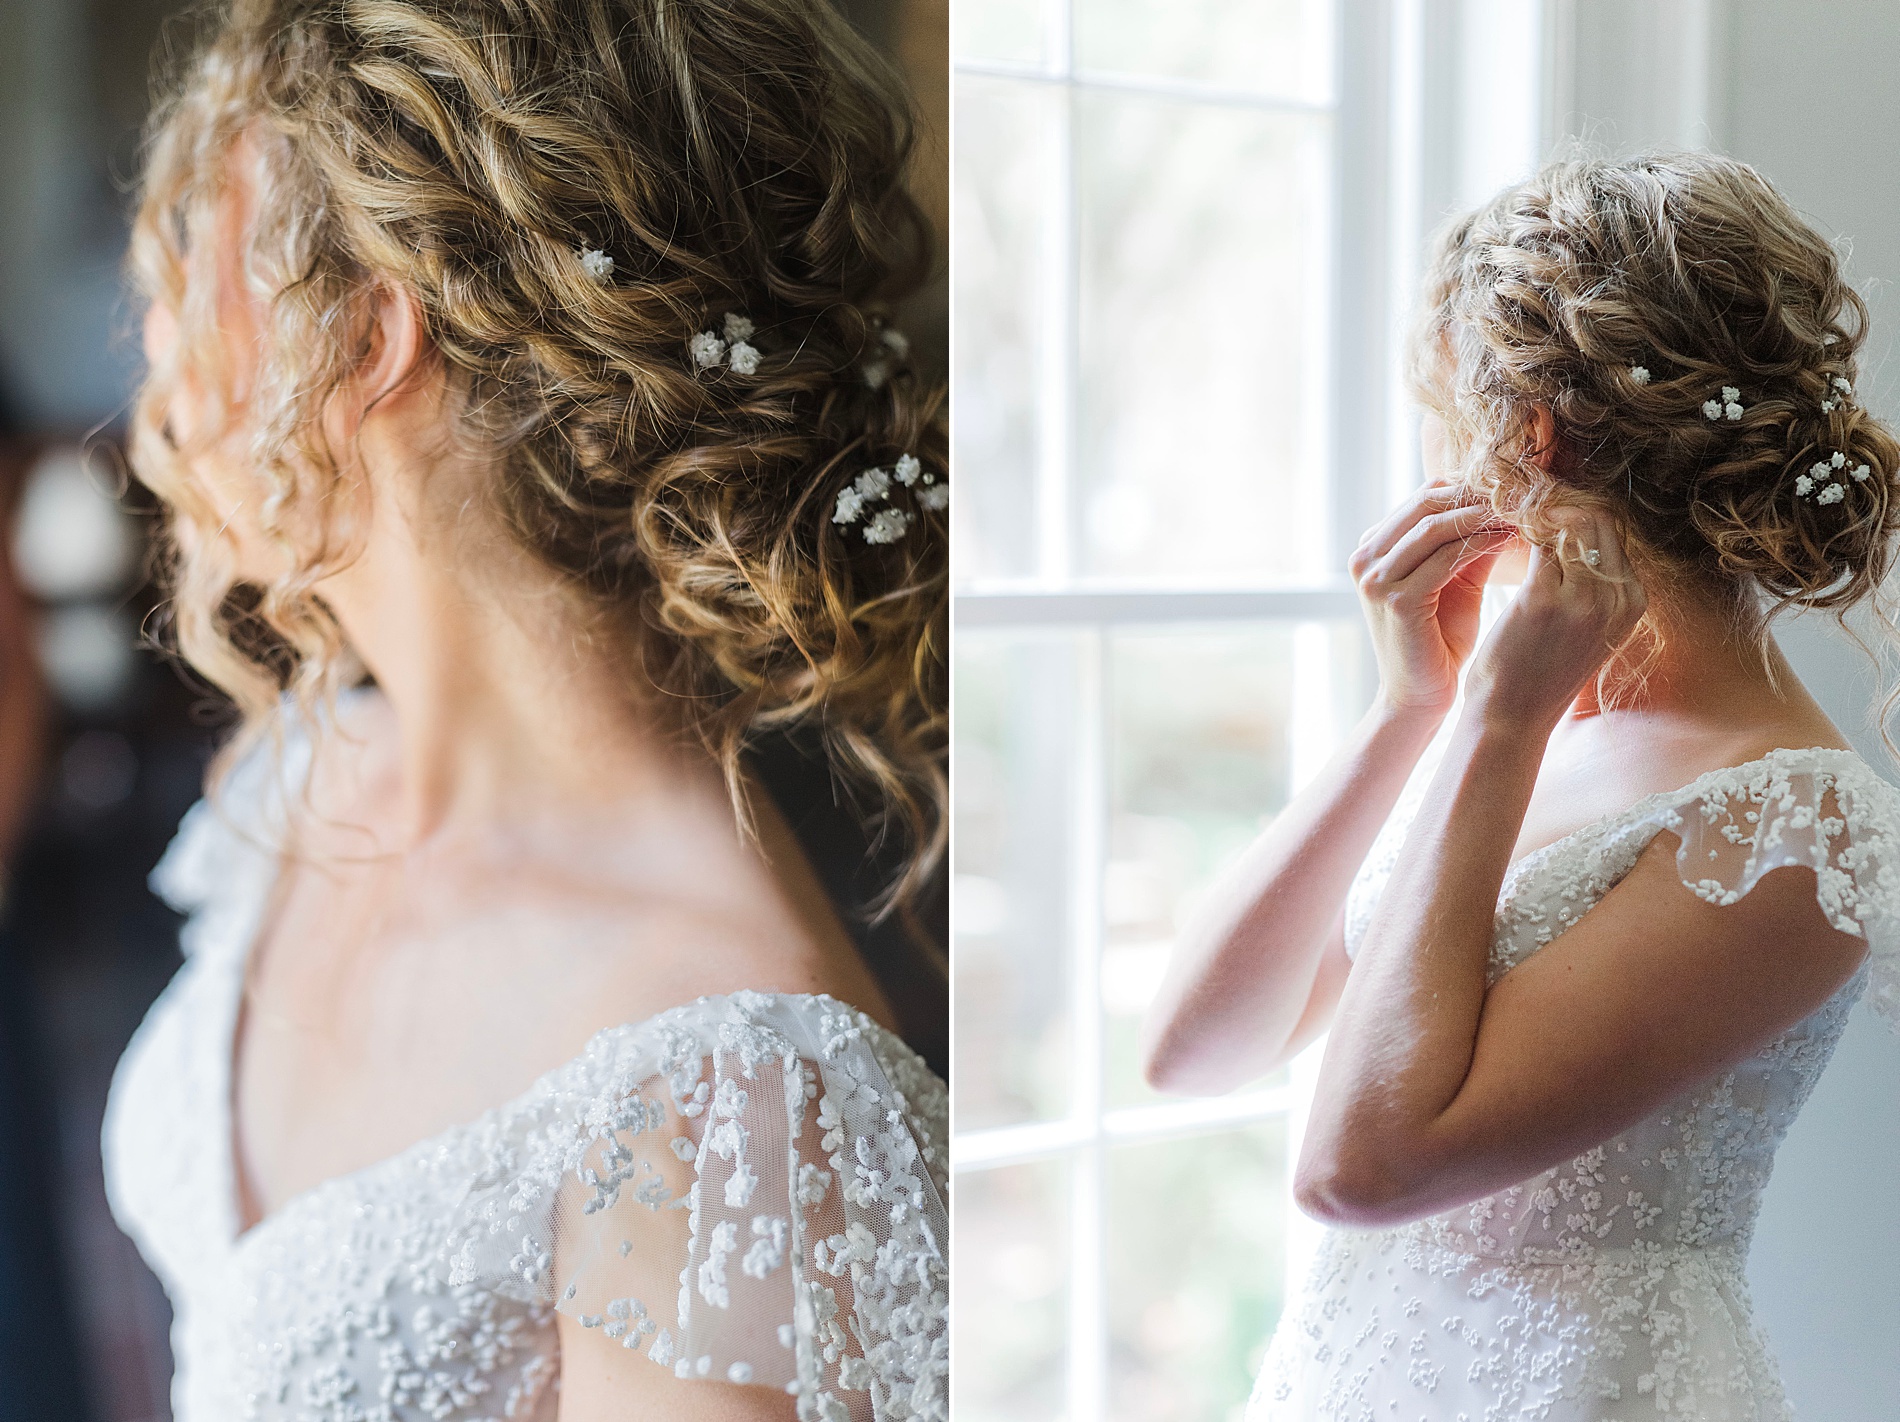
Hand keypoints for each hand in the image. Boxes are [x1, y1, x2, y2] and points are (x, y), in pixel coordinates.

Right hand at [1349, 484, 1512, 719]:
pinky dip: (1481, 543)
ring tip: (1523, 511)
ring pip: (1436, 527)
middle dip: (1477, 495)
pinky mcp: (1395, 600)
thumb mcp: (1454, 581)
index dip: (1470, 487)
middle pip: (1426, 504)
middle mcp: (1364, 559)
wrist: (1420, 695)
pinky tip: (1511, 538)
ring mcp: (1375, 579)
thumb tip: (1506, 502)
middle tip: (1523, 492)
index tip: (1514, 488)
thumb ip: (1469, 543)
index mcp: (1372, 548)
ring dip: (1484, 515)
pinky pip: (1445, 558)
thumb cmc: (1439, 640)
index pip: (1424, 498)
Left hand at [1465, 508, 1646, 728]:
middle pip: (1595, 517)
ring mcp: (1585, 598)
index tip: (1537, 500)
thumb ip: (1585, 583)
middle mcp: (1618, 596)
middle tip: (1516, 495)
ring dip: (1533, 510)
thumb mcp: (1581, 627)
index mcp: (1632, 601)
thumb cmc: (1537, 673)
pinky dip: (1512, 527)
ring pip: (1566, 522)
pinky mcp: (1544, 600)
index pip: (1610, 530)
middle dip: (1555, 501)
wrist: (1513, 720)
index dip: (1573, 508)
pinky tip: (1490, 528)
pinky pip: (1532, 541)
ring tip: (1501, 507)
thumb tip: (1566, 530)